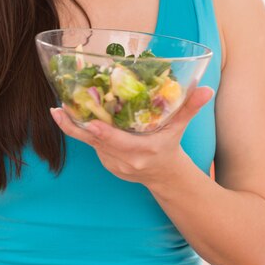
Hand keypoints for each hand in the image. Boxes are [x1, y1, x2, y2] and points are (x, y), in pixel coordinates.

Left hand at [50, 86, 213, 186]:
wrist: (164, 176)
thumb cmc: (170, 145)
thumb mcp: (180, 127)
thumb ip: (190, 107)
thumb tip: (205, 88)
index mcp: (142, 151)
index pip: (119, 143)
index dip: (103, 133)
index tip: (89, 121)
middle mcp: (124, 159)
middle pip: (96, 142)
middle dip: (76, 125)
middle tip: (59, 108)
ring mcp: (112, 163)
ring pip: (89, 143)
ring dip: (73, 126)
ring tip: (58, 108)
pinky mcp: (105, 161)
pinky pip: (89, 144)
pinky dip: (79, 130)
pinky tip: (68, 113)